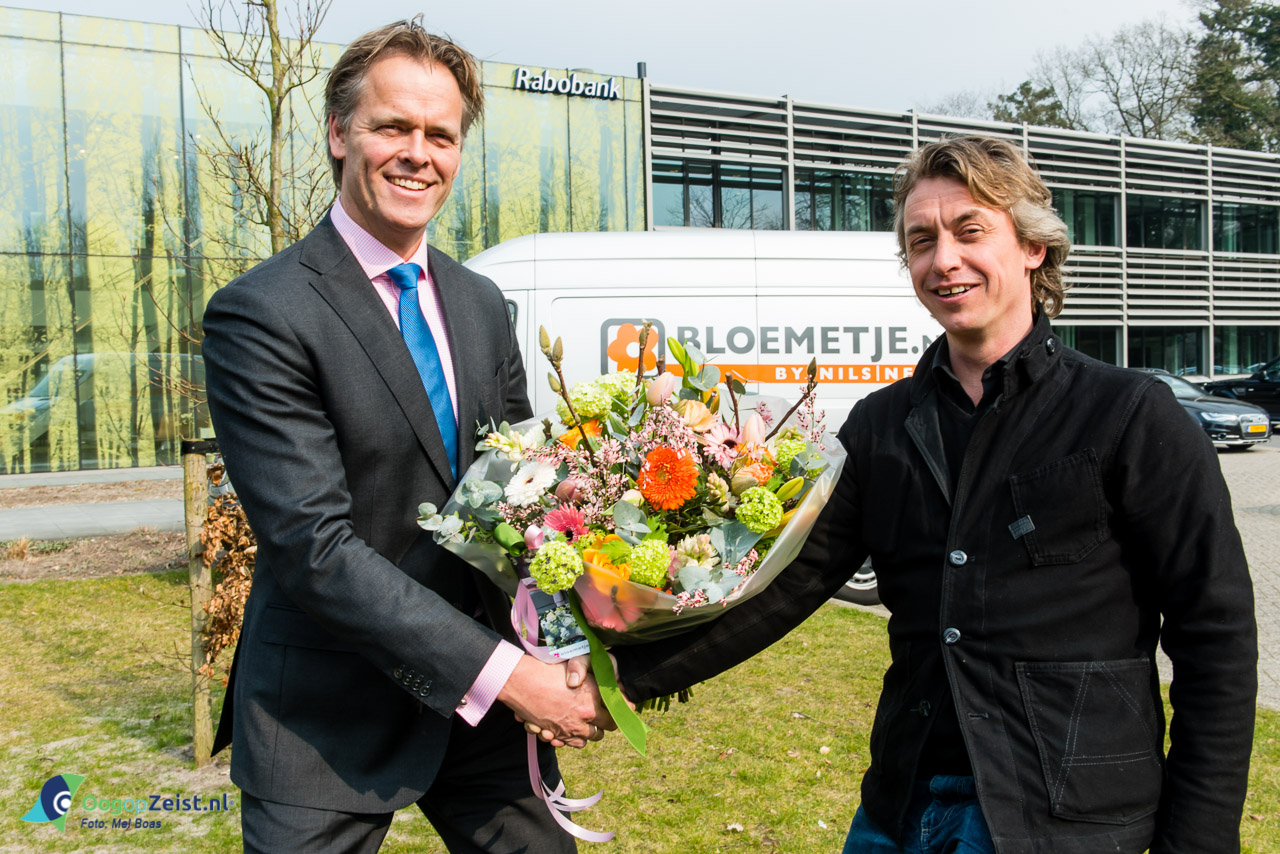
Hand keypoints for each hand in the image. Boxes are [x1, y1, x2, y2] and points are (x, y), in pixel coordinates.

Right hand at [499, 656, 615, 748]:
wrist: (520, 681)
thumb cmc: (547, 669)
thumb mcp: (577, 665)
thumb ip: (597, 678)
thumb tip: (612, 685)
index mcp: (593, 695)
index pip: (618, 710)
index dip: (622, 710)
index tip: (625, 709)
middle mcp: (586, 713)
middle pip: (608, 727)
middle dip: (609, 722)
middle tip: (606, 715)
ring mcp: (571, 727)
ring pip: (592, 737)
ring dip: (592, 731)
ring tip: (588, 721)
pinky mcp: (558, 735)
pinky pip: (574, 743)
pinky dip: (575, 738)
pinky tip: (572, 728)